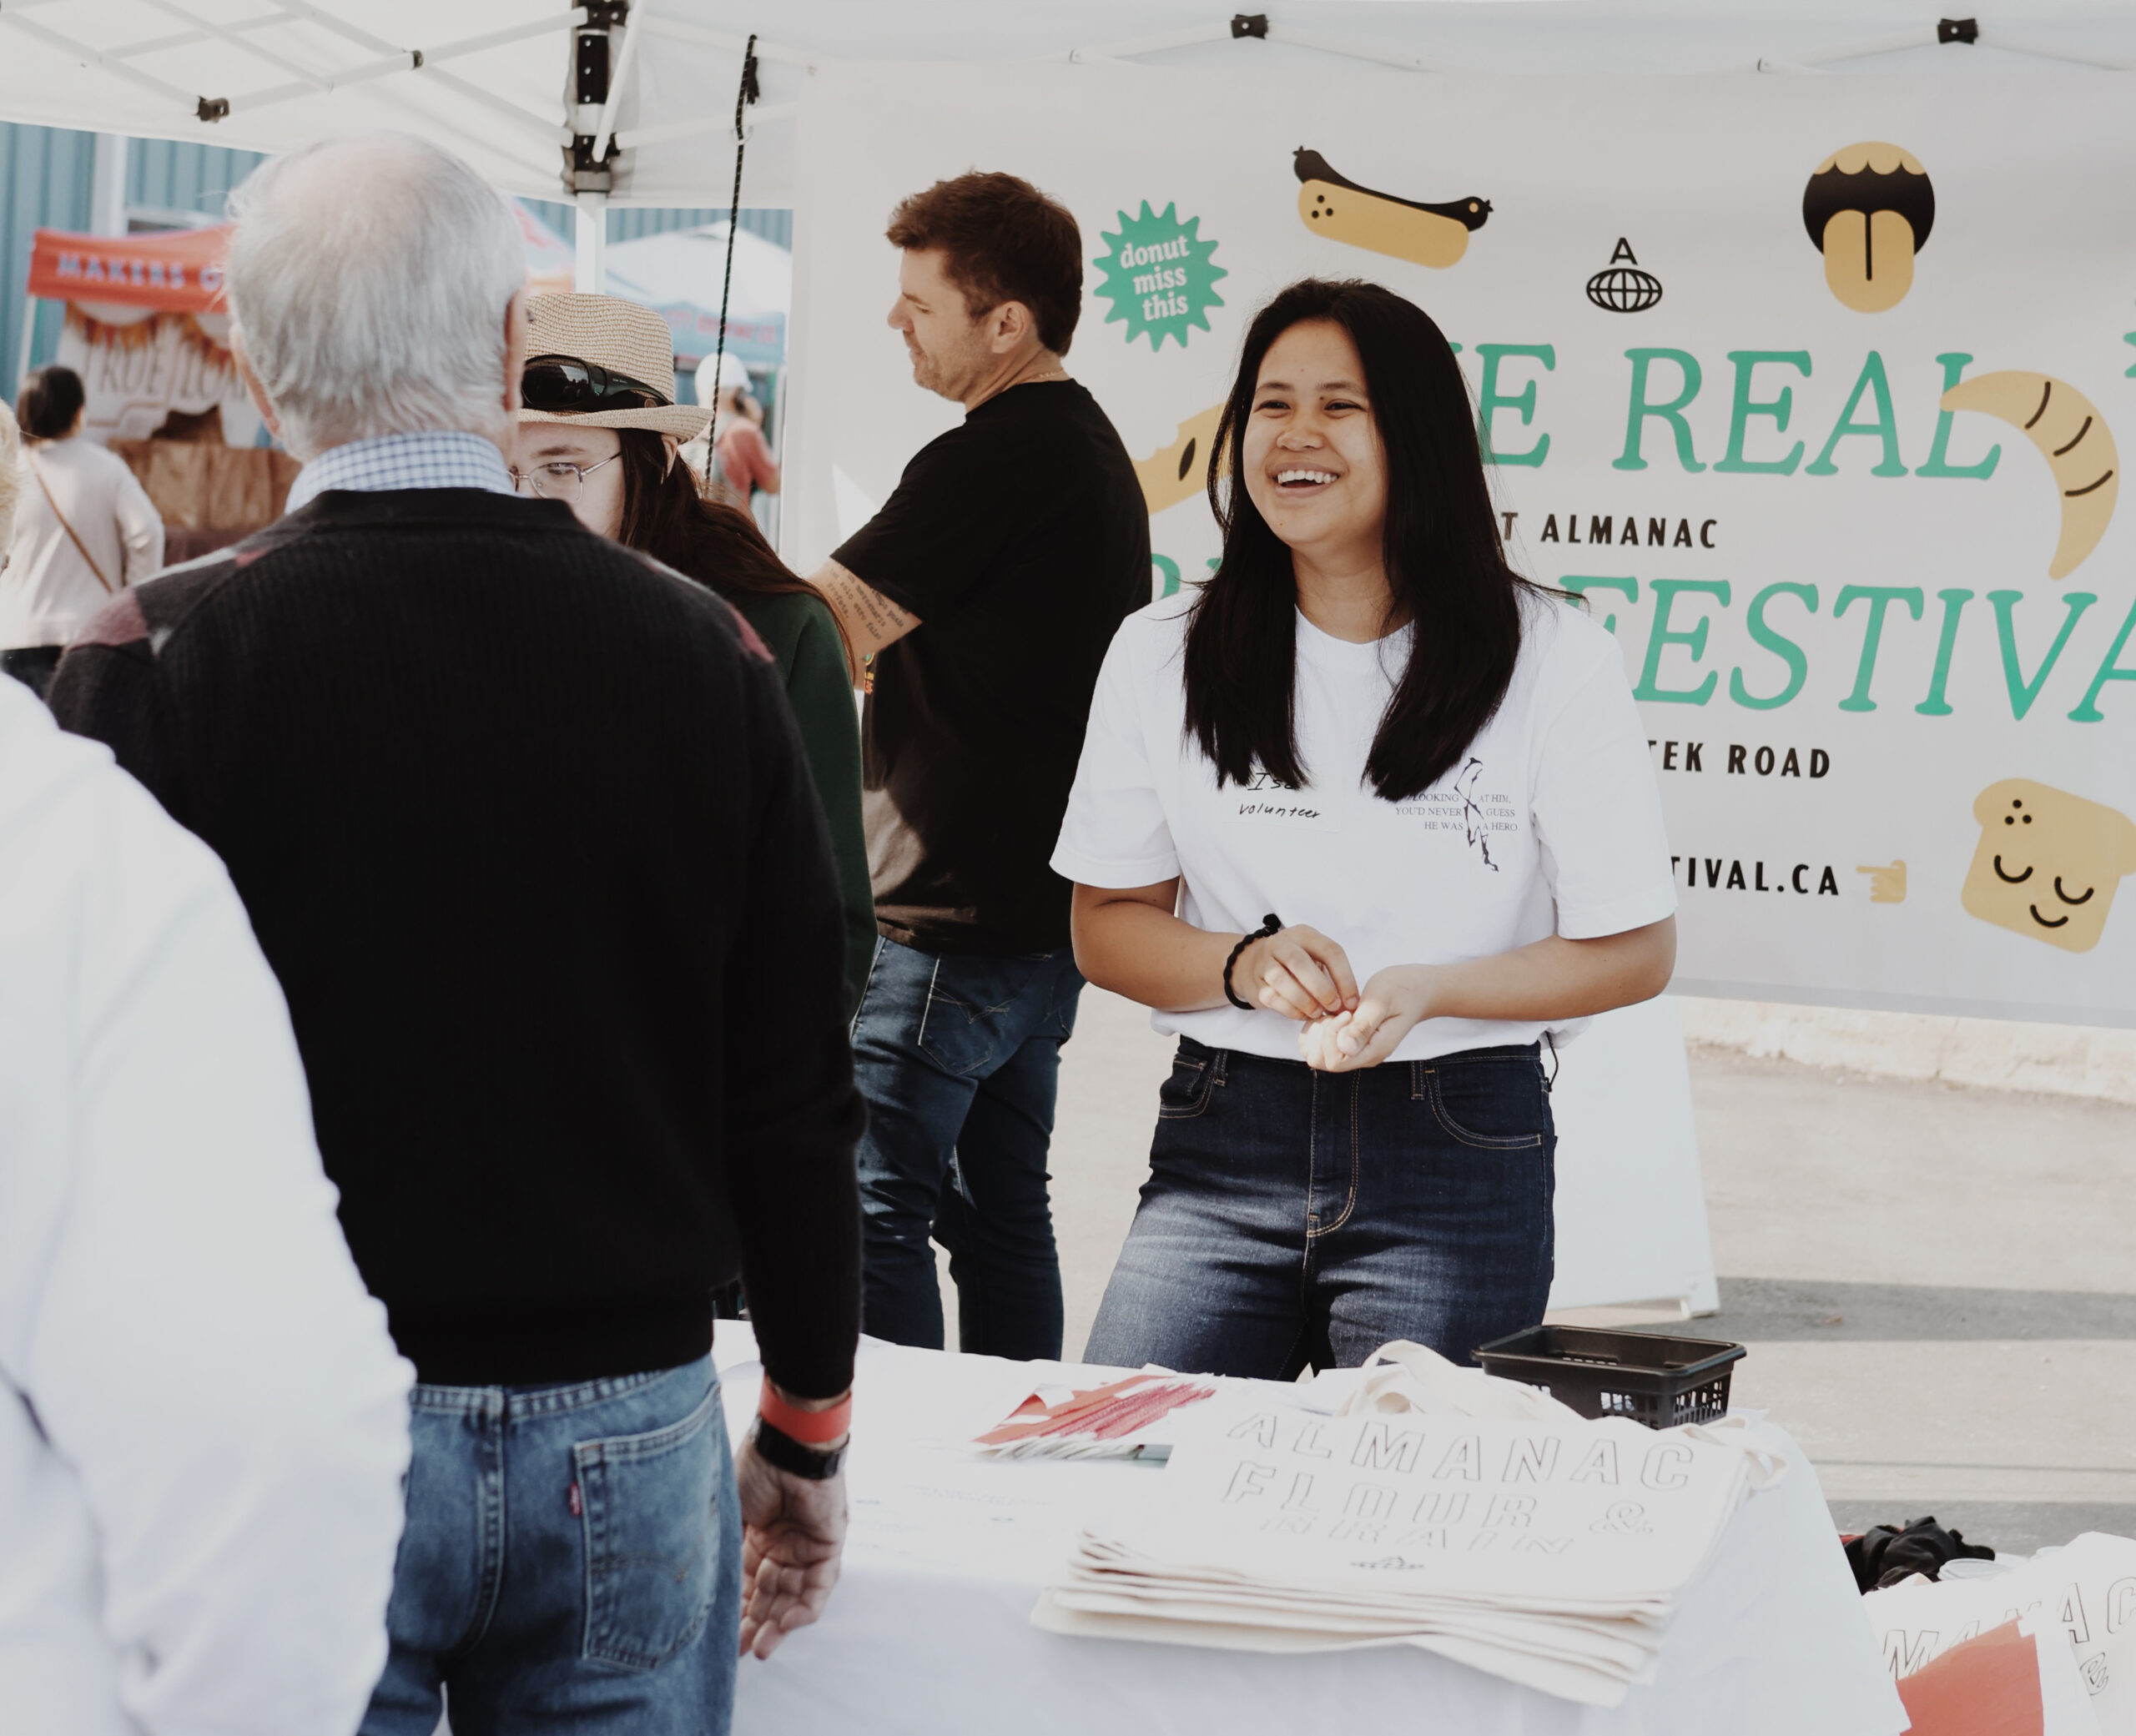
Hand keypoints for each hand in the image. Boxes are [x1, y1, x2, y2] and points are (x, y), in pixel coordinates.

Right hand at [734, 1434, 847, 1659]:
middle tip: (737, 1650)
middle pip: (767, 1595)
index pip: (744, 1582)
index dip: (733, 1609)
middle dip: (752, 1624)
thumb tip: (699, 1586)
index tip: (718, 1636)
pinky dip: (803, 1608)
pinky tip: (785, 1625)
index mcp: (756, 1535)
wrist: (788, 1443)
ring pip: (792, 1596)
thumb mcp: (728, 1514)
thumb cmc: (755, 1467)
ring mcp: (805, 1545)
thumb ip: (721, 1549)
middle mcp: (781, 1544)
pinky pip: (819, 1586)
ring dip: (776, 1624)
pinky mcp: (828, 1545)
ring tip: (758, 1648)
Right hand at [1236, 924, 1358, 1019]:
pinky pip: (1272, 997)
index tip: (1352, 1001)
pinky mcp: (1254, 983)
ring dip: (1304, 1001)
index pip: (1329, 950)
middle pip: (1300, 963)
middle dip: (1321, 988)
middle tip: (1334, 1007)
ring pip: (1282, 981)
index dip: (1345, 977)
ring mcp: (1264, 963)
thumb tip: (1350, 1005)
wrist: (1251, 963)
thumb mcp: (1313, 957)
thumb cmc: (1294, 963)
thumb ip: (1332, 976)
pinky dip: (1290, 1009)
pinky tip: (1302, 1015)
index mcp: (1303, 934)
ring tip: (1318, 1013)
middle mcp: (1281, 944)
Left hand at [1299, 966, 1436, 1070]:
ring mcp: (1355, 1051)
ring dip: (1317, 1030)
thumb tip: (1344, 1048)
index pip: (1334, 1061)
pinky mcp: (1349, 1042)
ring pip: (1317, 1053)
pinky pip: (1320, 1044)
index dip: (1331, 1037)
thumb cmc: (1402, 990)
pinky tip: (1331, 1011)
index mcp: (1373, 1051)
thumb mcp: (1381, 1002)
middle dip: (1320, 1034)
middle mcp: (1362, 1056)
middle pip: (1321, 1061)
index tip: (1346, 1012)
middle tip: (1337, 1011)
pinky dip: (1317, 1027)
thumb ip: (1363, 1026)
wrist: (1418, 990)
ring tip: (1335, 1011)